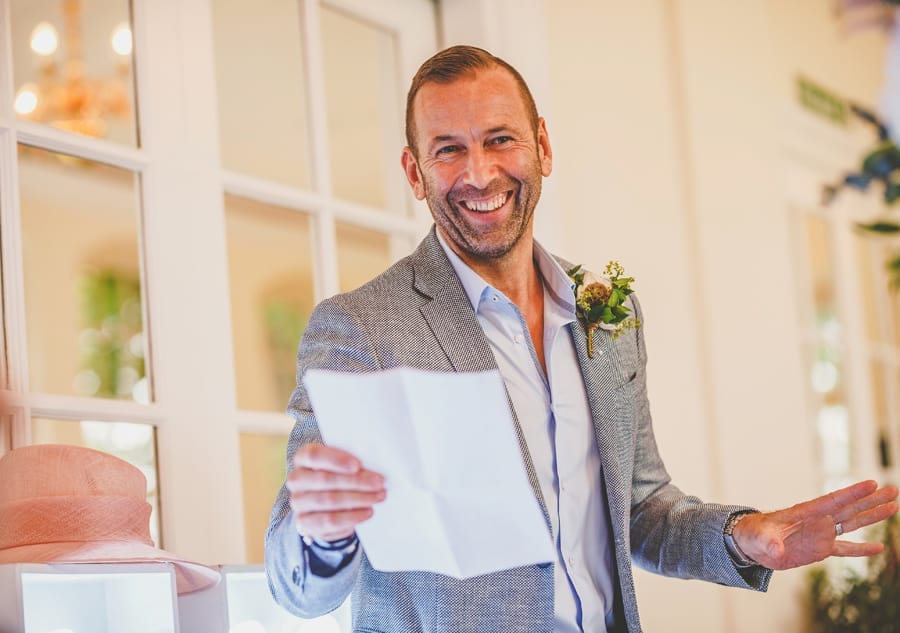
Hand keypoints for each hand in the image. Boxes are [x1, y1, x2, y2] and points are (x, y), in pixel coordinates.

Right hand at [286, 443, 385, 541]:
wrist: (326, 507)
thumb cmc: (339, 477)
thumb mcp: (342, 465)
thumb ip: (352, 463)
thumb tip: (375, 467)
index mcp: (303, 458)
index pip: (314, 455)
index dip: (336, 460)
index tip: (358, 465)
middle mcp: (296, 479)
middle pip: (325, 479)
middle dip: (356, 481)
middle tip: (379, 482)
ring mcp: (298, 502)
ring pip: (329, 500)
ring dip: (358, 498)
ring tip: (378, 496)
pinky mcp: (304, 523)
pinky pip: (330, 521)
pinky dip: (352, 516)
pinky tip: (368, 511)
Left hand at [734, 480, 898, 569]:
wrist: (752, 544)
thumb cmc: (753, 534)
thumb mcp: (759, 538)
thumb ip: (768, 543)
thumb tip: (776, 551)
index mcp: (805, 512)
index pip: (833, 500)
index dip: (852, 492)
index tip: (872, 483)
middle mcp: (818, 520)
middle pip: (850, 507)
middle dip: (872, 499)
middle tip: (894, 490)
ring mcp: (821, 534)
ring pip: (852, 523)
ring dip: (873, 516)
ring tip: (894, 506)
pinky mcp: (821, 549)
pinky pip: (845, 549)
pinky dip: (862, 549)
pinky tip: (879, 548)